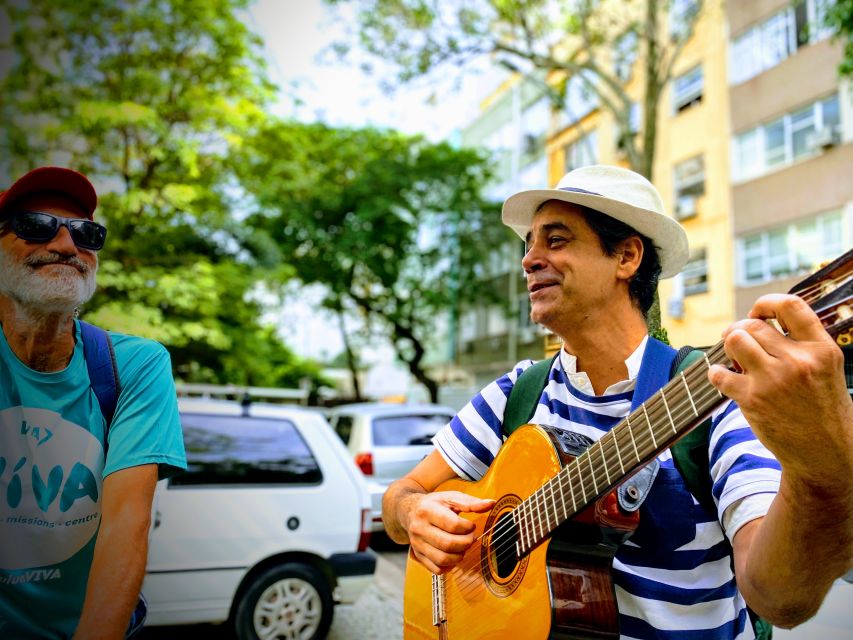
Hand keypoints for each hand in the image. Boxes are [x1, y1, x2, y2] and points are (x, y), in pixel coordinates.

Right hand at [401, 490, 494, 574]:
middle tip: (470, 538)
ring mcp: (417, 544)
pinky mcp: (418, 555)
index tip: (471, 525)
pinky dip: (449, 566)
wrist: (409, 510)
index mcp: (427, 510)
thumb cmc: (434, 504)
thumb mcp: (451, 497)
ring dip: (459, 556)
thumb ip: (471, 502)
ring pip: (442, 559)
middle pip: (448, 544)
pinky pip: (436, 569)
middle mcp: (419, 528)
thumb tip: (491, 504)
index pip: (452, 525)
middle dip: (465, 543)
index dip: (467, 528)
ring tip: (463, 547)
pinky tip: (453, 555)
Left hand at [708, 294, 852, 487]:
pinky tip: (723, 378)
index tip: (756, 313)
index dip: (765, 304)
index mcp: (822, 349)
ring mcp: (774, 380)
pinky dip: (715, 373)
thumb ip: (802, 345)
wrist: (825, 453)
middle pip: (753, 325)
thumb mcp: (827, 369)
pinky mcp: (753, 400)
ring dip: (728, 346)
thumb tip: (762, 321)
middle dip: (739, 329)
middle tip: (737, 341)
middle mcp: (799, 361)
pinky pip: (719, 373)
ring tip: (733, 358)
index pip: (790, 306)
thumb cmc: (822, 408)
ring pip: (734, 340)